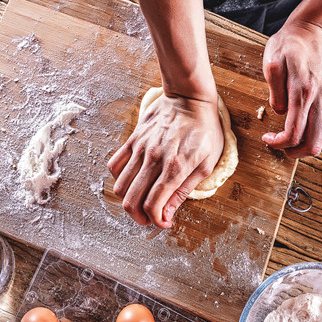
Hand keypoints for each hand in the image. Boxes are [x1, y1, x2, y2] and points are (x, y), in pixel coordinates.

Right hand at [108, 93, 222, 227]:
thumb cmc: (204, 130)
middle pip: (132, 200)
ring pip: (120, 185)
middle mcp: (154, 159)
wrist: (190, 98)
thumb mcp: (206, 164)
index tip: (163, 223)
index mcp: (175, 168)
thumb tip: (167, 214)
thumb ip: (184, 191)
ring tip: (140, 202)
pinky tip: (133, 181)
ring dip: (128, 200)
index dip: (156, 221)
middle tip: (149, 218)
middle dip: (139, 217)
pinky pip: (115, 164)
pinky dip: (119, 178)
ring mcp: (141, 148)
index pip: (154, 205)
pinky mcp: (133, 139)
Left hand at [262, 21, 321, 157]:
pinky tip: (299, 132)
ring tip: (287, 142)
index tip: (267, 139)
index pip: (294, 132)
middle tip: (277, 146)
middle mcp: (319, 100)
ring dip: (303, 147)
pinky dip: (312, 137)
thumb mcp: (272, 61)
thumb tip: (279, 110)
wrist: (312, 33)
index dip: (279, 143)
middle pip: (312, 143)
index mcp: (303, 92)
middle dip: (293, 152)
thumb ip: (275, 89)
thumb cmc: (289, 45)